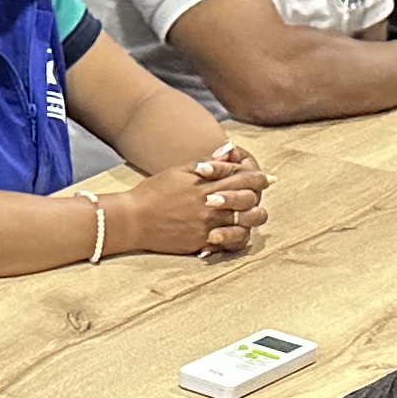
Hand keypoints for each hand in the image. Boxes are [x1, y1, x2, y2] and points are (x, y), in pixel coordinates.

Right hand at [109, 145, 269, 257]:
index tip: (263, 178)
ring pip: (244, 226)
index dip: (258, 177)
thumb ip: (207, 163)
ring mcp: (207, 227)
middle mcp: (211, 207)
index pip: (245, 178)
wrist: (133, 219)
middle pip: (249, 202)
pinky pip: (228, 246)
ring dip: (250, 221)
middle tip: (258, 196)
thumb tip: (229, 151)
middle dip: (258, 197)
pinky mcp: (200, 244)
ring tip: (248, 217)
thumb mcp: (180, 171)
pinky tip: (233, 233)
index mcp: (207, 186)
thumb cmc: (154, 192)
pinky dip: (234, 240)